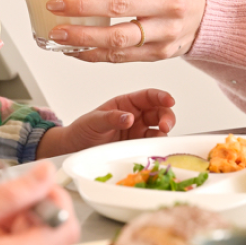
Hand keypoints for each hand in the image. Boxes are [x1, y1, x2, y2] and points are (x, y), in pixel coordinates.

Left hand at [36, 89, 176, 156]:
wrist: (75, 149)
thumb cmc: (83, 129)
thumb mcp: (94, 120)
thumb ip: (112, 118)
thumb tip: (129, 118)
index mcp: (126, 103)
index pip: (148, 96)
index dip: (161, 96)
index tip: (170, 100)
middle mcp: (136, 115)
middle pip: (159, 111)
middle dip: (167, 116)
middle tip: (164, 126)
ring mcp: (138, 131)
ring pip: (159, 128)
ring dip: (163, 132)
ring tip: (159, 137)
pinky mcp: (137, 145)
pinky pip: (152, 143)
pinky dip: (157, 145)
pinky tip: (154, 147)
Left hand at [41, 0, 206, 63]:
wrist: (209, 14)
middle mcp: (171, 6)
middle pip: (121, 8)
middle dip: (82, 7)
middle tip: (54, 4)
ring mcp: (167, 34)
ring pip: (120, 39)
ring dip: (83, 37)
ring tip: (58, 32)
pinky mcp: (160, 54)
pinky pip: (122, 57)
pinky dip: (94, 54)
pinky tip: (74, 49)